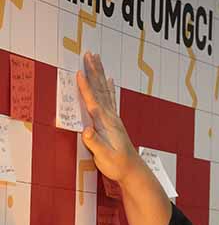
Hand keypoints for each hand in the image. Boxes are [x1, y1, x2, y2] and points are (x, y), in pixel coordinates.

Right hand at [76, 52, 141, 182]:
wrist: (132, 170)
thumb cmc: (117, 165)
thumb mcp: (104, 157)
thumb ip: (95, 143)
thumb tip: (86, 130)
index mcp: (105, 124)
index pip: (93, 102)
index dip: (86, 88)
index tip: (80, 72)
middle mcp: (110, 117)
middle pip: (100, 90)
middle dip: (94, 71)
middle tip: (89, 54)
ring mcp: (113, 118)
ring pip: (105, 91)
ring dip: (99, 74)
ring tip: (96, 58)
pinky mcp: (114, 121)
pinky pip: (110, 99)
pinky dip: (109, 87)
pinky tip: (110, 79)